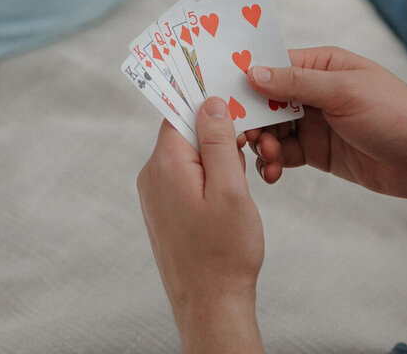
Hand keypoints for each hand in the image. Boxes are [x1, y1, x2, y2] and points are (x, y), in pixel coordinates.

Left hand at [137, 97, 264, 353]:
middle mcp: (152, 175)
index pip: (181, 112)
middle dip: (220, 136)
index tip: (237, 108)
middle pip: (187, 132)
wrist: (211, 305)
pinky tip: (230, 198)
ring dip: (219, 159)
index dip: (210, 106)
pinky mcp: (164, 209)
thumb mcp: (230, 188)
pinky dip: (211, 178)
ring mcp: (156, 193)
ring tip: (246, 180)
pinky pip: (187, 177)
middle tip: (253, 150)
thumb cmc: (225, 252)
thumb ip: (218, 141)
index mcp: (165, 165)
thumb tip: (210, 102)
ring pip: (190, 156)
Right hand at [243, 46, 406, 198]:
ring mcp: (314, 122)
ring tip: (267, 158)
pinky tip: (273, 172)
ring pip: (271, 129)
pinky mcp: (318, 152)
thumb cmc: (397, 114)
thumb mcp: (344, 93)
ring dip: (261, 143)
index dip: (245, 79)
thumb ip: (296, 84)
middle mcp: (313, 91)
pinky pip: (283, 153)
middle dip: (250, 118)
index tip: (220, 95)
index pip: (272, 65)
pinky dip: (273, 162)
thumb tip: (253, 71)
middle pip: (265, 100)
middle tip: (241, 137)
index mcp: (321, 66)